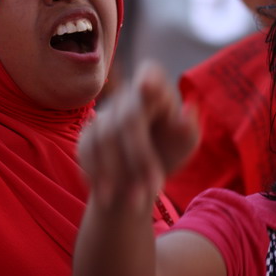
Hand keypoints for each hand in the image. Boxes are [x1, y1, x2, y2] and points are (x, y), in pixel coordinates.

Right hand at [78, 61, 198, 211]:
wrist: (138, 180)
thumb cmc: (168, 153)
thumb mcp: (184, 145)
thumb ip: (188, 130)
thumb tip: (190, 110)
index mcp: (155, 91)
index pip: (150, 73)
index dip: (148, 79)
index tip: (148, 87)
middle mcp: (126, 97)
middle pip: (129, 120)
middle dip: (141, 157)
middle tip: (155, 190)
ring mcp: (103, 115)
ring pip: (105, 139)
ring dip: (120, 174)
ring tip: (137, 203)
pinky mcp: (86, 135)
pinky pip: (87, 152)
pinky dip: (99, 175)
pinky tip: (110, 196)